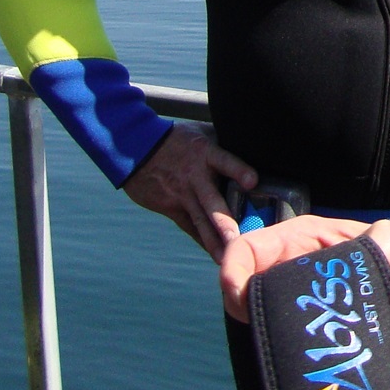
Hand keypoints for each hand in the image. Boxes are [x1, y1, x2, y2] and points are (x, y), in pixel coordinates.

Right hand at [121, 121, 258, 260]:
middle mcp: (195, 177)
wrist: (136, 148)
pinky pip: (190, 227)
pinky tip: (215, 253)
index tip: (252, 182)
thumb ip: (225, 141)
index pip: (225, 161)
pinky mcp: (171, 207)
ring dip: (213, 240)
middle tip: (237, 239)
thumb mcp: (202, 132)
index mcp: (205, 153)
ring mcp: (182, 195)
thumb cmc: (176, 138)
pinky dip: (202, 240)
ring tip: (226, 258)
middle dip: (224, 222)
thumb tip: (254, 144)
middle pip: (211, 201)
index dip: (238, 170)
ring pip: (200, 221)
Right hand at [220, 215, 389, 332]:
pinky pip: (279, 333)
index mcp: (302, 238)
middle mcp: (290, 265)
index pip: (250, 246)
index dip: (234, 270)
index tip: (239, 300)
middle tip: (261, 332)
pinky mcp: (306, 323)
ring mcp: (296, 296)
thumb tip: (368, 248)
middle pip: (245, 283)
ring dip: (261, 330)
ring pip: (258, 312)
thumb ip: (383, 241)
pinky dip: (278, 346)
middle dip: (242, 307)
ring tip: (279, 347)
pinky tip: (292, 358)